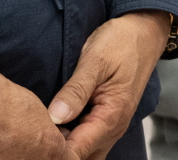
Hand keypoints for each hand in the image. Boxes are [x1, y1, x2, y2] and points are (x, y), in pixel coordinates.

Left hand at [46, 10, 167, 157]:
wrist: (144, 30)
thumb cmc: (121, 42)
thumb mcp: (95, 61)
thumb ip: (76, 91)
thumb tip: (55, 117)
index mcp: (110, 117)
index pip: (76, 152)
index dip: (53, 151)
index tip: (33, 137)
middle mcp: (114, 127)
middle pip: (81, 156)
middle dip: (57, 152)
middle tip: (34, 134)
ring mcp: (112, 124)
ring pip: (86, 150)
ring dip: (65, 144)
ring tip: (43, 128)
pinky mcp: (108, 117)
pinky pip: (90, 138)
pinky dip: (73, 136)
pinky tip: (56, 123)